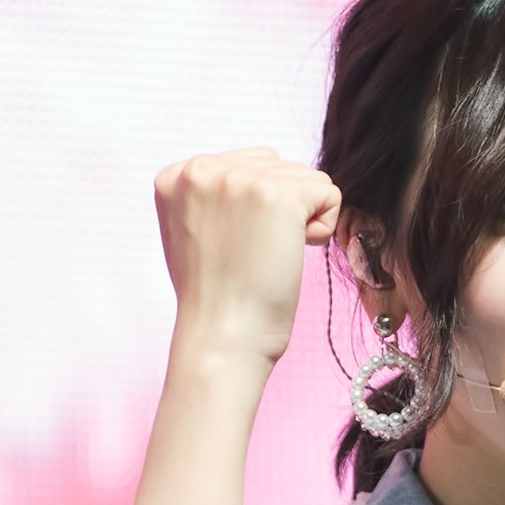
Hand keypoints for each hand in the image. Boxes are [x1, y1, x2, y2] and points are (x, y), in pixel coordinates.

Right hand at [154, 148, 341, 367]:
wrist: (222, 339)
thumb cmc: (217, 301)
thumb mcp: (195, 234)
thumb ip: (215, 198)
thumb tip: (254, 181)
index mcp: (177, 176)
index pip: (245, 166)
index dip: (256, 211)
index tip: (237, 248)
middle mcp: (202, 168)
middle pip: (276, 166)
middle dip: (281, 209)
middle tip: (257, 255)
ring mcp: (239, 178)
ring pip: (304, 177)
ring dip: (302, 219)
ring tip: (271, 256)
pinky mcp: (278, 196)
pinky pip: (327, 192)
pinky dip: (323, 227)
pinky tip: (295, 253)